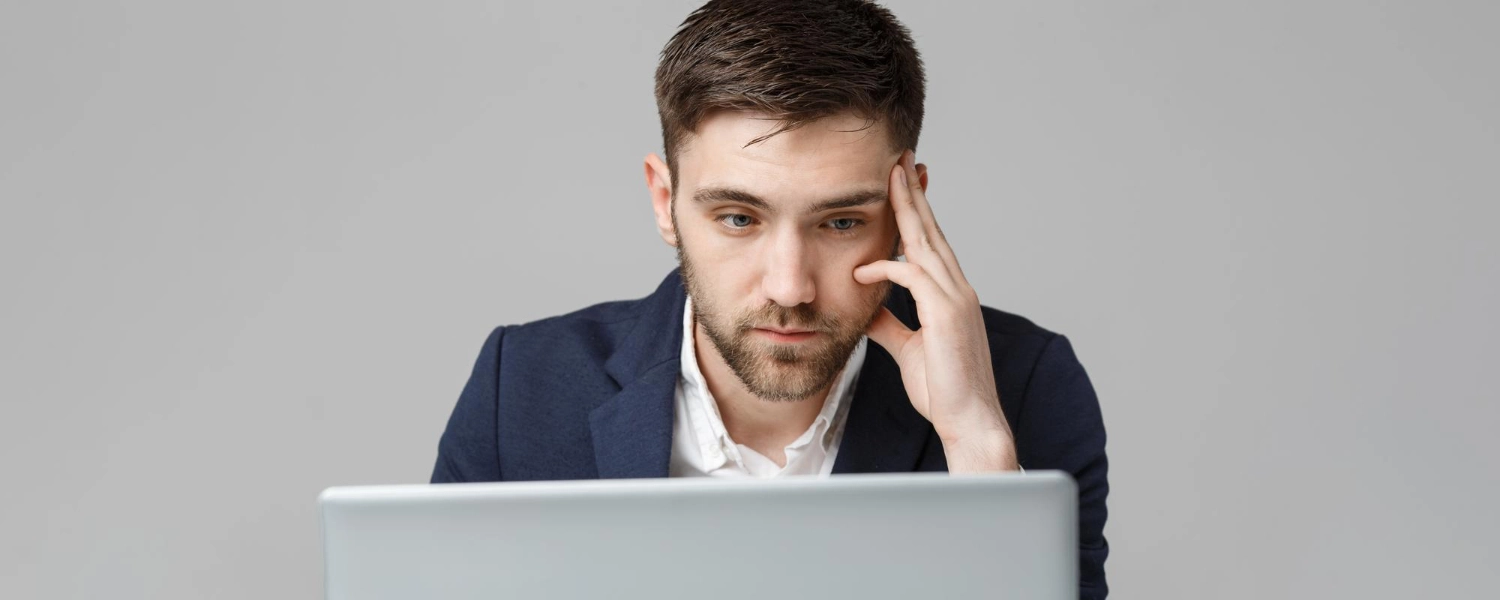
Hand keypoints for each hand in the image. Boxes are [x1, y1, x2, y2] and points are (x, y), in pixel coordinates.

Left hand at [853, 150, 1017, 472]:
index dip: (916, 211)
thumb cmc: (943, 390)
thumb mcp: (907, 349)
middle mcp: (957, 289)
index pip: (931, 242)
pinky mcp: (946, 314)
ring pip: (926, 242)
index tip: (902, 183)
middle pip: (931, 230)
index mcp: (951, 295)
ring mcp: (956, 299)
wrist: (969, 422)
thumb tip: (868, 309)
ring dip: (906, 209)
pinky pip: (912, 277)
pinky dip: (886, 270)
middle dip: (913, 193)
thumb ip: (890, 324)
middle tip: (900, 158)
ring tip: (889, 177)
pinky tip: (863, 272)